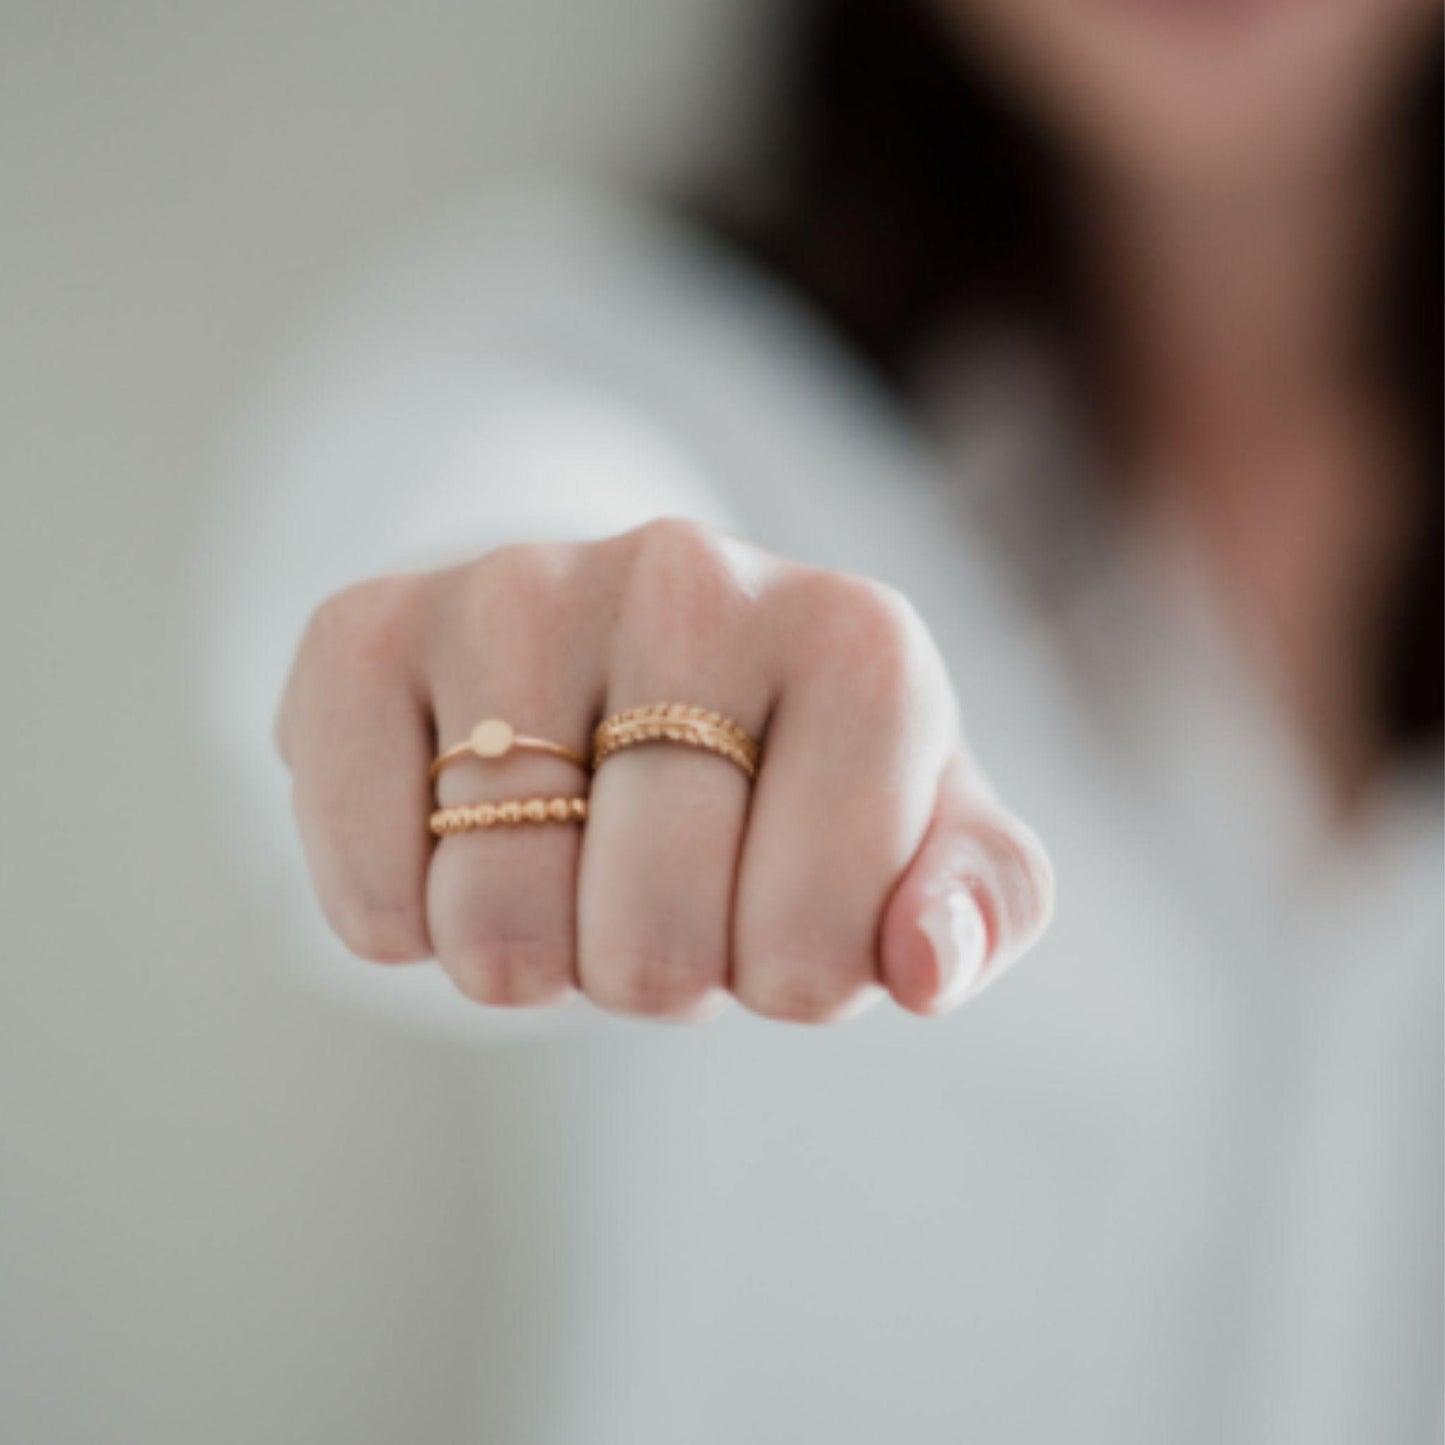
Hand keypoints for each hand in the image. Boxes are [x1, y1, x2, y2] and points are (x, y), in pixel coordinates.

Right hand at [276, 518, 1052, 1022]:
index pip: (820, 954)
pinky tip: (457, 838)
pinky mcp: (369, 628)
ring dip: (534, 956)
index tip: (780, 904)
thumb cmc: (787, 773)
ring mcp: (520, 590)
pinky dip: (408, 926)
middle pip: (651, 949)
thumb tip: (927, 967)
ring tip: (569, 858)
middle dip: (656, 971)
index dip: (791, 982)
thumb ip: (982, 899)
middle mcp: (690, 577)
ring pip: (500, 931)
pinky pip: (371, 896)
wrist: (622, 653)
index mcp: (859, 642)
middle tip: (660, 887)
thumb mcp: (921, 831)